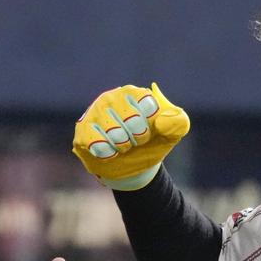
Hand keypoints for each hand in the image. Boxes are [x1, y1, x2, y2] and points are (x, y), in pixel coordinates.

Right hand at [72, 82, 189, 189]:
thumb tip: (162, 119)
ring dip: (123, 146)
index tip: (149, 130)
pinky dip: (108, 153)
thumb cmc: (151, 144)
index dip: (151, 124)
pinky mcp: (82, 131)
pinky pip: (97, 143)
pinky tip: (109, 151)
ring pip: (114, 133)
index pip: (146, 104)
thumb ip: (178, 123)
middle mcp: (111, 98)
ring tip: (122, 145)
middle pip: (132, 120)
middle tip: (135, 140)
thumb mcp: (171, 134)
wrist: (131, 166)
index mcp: (133, 93)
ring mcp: (93, 113)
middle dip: (138, 137)